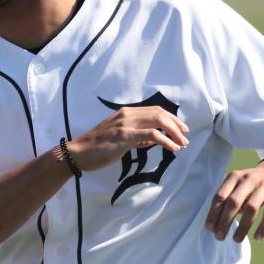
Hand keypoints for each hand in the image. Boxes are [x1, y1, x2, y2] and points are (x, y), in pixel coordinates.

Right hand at [68, 106, 188, 172]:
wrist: (78, 153)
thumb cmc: (96, 148)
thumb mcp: (117, 138)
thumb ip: (134, 137)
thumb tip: (150, 140)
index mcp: (125, 113)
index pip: (154, 110)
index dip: (170, 118)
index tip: (180, 130)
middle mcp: (126, 114)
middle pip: (159, 113)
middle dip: (176, 124)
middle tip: (186, 136)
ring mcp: (125, 124)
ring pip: (158, 121)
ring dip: (174, 132)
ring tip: (183, 144)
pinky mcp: (124, 136)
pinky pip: (152, 135)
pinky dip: (166, 141)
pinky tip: (172, 148)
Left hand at [205, 158, 263, 241]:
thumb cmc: (253, 183)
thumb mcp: (239, 184)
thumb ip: (228, 199)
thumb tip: (216, 224)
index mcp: (234, 177)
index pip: (220, 196)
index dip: (213, 213)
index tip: (209, 229)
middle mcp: (248, 180)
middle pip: (233, 202)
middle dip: (224, 221)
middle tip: (220, 237)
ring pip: (251, 209)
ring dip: (242, 227)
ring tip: (236, 240)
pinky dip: (263, 227)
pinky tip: (257, 238)